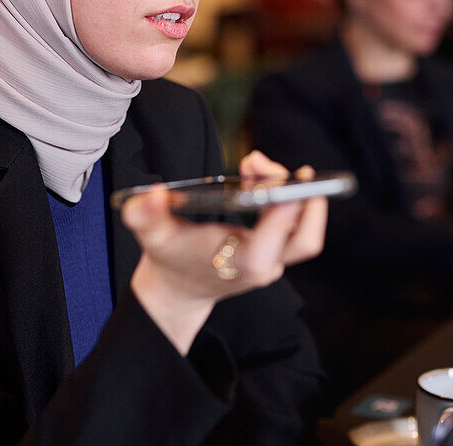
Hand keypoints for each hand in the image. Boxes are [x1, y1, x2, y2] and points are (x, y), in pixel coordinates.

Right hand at [122, 150, 326, 353]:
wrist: (178, 288)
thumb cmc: (169, 258)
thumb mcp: (150, 235)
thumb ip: (144, 215)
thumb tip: (154, 195)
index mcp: (242, 263)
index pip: (279, 235)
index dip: (284, 203)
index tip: (272, 174)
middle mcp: (265, 265)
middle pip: (307, 238)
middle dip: (308, 200)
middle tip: (294, 169)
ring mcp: (273, 261)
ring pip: (303, 227)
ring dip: (290, 191)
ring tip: (254, 164)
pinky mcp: (275, 252)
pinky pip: (293, 223)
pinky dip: (283, 197)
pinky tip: (257, 177)